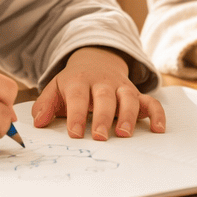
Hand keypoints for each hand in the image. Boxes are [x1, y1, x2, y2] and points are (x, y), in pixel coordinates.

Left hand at [32, 46, 165, 139]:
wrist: (96, 59)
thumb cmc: (74, 82)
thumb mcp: (55, 87)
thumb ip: (45, 104)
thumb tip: (38, 122)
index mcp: (79, 81)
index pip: (77, 97)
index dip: (76, 115)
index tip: (74, 133)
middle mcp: (102, 83)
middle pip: (104, 97)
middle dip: (103, 117)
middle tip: (100, 137)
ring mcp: (121, 87)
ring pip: (128, 98)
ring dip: (128, 115)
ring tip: (124, 134)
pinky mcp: (136, 93)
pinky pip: (151, 101)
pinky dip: (157, 114)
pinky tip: (158, 129)